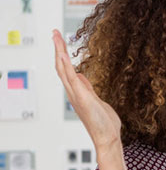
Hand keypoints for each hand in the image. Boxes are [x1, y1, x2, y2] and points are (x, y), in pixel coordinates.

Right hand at [53, 29, 122, 151]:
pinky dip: (66, 67)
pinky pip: (72, 80)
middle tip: (54, 32)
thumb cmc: (103, 121)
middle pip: (61, 66)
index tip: (60, 40)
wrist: (107, 137)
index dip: (62, 54)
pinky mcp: (83, 98)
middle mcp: (74, 92)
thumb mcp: (96, 99)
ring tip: (56, 37)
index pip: (66, 69)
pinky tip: (63, 55)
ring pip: (63, 70)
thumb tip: (81, 75)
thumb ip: (87, 87)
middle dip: (58, 49)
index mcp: (77, 91)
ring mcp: (77, 95)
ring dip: (60, 52)